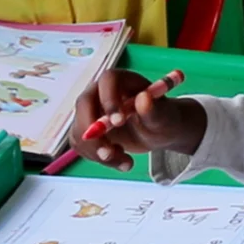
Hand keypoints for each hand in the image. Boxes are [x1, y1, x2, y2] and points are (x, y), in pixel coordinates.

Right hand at [71, 69, 205, 171]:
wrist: (157, 131)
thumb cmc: (162, 118)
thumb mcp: (163, 116)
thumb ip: (153, 109)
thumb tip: (143, 99)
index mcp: (120, 80)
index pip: (107, 81)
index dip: (109, 100)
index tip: (119, 122)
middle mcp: (99, 92)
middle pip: (83, 105)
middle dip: (92, 131)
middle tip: (109, 153)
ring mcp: (90, 111)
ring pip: (80, 129)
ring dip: (96, 151)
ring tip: (126, 163)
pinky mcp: (86, 129)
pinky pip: (81, 144)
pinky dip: (96, 157)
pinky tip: (119, 160)